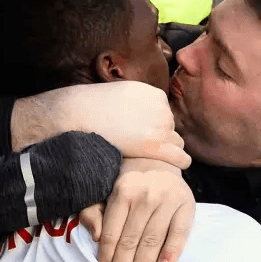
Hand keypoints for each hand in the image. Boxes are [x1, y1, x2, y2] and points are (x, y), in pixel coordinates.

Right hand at [11, 81, 190, 168]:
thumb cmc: (93, 107)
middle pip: (171, 129)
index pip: (166, 114)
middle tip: (147, 150)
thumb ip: (138, 104)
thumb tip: (143, 116)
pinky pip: (179, 157)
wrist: (79, 115)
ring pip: (175, 143)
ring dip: (167, 150)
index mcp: (155, 95)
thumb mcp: (123, 94)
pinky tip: (177, 167)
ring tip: (155, 160)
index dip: (155, 126)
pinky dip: (180, 162)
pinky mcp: (155, 145)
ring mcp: (159, 126)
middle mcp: (161, 108)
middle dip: (162, 138)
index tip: (146, 136)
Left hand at [80, 158, 194, 261]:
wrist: (162, 164)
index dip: (108, 256)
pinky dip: (171, 252)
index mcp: (123, 190)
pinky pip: (178, 233)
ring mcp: (168, 199)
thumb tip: (97, 236)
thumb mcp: (107, 191)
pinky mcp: (187, 205)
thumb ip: (94, 211)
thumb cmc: (132, 185)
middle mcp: (145, 194)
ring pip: (153, 240)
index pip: (113, 231)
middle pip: (131, 239)